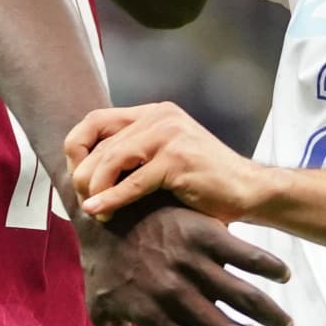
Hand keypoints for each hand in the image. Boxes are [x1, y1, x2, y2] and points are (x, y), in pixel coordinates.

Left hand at [64, 99, 273, 226]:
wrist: (248, 191)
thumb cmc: (203, 183)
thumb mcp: (162, 160)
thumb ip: (131, 157)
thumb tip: (83, 174)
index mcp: (153, 113)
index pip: (96, 120)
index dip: (77, 147)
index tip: (77, 177)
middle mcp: (160, 117)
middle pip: (99, 143)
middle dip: (84, 176)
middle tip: (84, 202)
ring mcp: (170, 135)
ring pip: (111, 160)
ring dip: (95, 189)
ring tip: (93, 211)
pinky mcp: (178, 159)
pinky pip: (133, 182)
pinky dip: (112, 199)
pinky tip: (100, 213)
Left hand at [72, 194, 291, 325]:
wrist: (103, 208)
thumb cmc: (103, 267)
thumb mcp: (100, 315)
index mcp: (153, 316)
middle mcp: (176, 293)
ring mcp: (193, 261)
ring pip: (249, 299)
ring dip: (274, 317)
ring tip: (282, 324)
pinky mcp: (206, 232)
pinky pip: (250, 256)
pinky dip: (274, 269)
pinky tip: (282, 276)